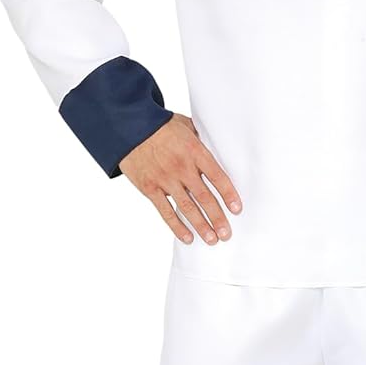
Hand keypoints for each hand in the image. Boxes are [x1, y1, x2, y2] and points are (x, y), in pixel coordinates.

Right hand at [119, 113, 241, 244]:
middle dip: (218, 218)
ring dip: (202, 226)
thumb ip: (201, 140)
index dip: (229, 195)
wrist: (129, 127)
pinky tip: (187, 237)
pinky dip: (177, 227)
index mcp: (194, 152)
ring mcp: (165, 179)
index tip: (237, 209)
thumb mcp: (185, 125)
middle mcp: (182, 168)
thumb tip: (217, 147)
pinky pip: (166, 212)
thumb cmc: (159, 125)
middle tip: (226, 234)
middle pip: (205, 198)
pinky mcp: (150, 188)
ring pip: (187, 208)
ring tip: (212, 239)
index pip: (217, 177)